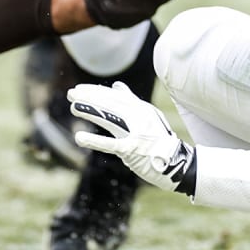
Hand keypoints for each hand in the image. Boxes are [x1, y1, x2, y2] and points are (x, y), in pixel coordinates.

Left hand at [69, 83, 196, 194]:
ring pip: (110, 118)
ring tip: (73, 107)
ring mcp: (137, 133)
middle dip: (89, 97)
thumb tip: (117, 86)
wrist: (178, 163)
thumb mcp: (149, 117)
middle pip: (111, 104)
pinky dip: (94, 141)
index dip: (97, 91)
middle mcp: (140, 117)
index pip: (116, 96)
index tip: (80, 89)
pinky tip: (79, 138)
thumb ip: (132, 102)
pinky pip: (110, 144)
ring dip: (90, 112)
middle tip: (71, 93)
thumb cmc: (159, 141)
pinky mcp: (133, 150)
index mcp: (143, 109)